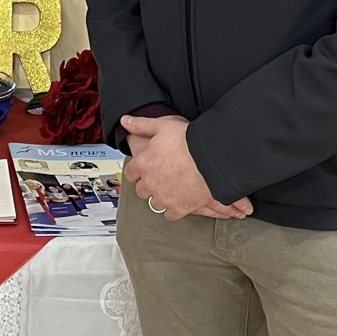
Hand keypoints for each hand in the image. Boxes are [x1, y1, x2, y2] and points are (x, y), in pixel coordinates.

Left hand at [120, 114, 251, 220]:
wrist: (211, 158)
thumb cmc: (188, 141)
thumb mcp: (162, 126)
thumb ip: (141, 125)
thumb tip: (125, 121)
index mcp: (143, 164)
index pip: (130, 173)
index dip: (136, 171)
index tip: (142, 170)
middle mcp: (150, 183)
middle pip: (141, 190)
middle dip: (147, 185)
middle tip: (158, 178)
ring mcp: (164, 197)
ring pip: (154, 204)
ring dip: (159, 197)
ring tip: (170, 189)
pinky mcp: (179, 208)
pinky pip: (169, 215)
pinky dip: (173, 210)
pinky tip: (179, 201)